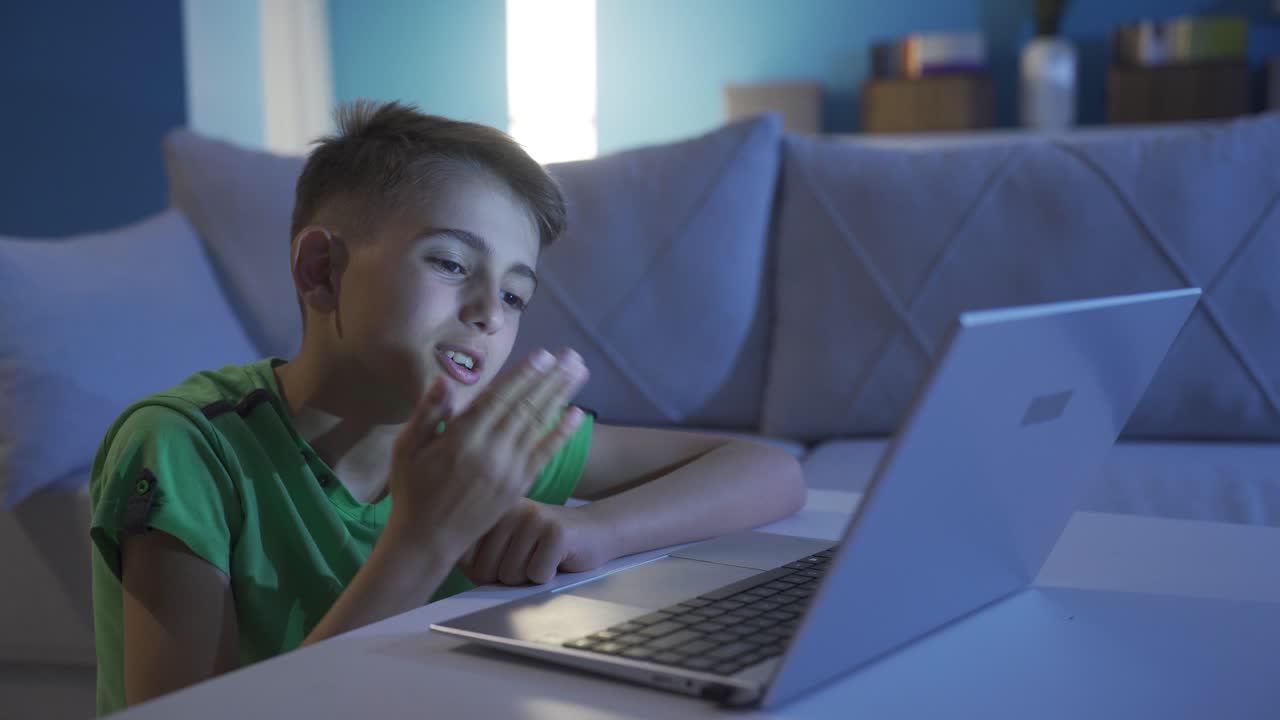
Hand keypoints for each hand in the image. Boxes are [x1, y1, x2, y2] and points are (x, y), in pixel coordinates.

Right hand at [383, 348, 589, 558]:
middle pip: (525, 406)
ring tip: (579, 372)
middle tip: (571, 355)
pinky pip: (544, 454)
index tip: (542, 355)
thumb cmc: (412, 491)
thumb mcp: (406, 449)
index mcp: (460, 438)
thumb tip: (443, 381)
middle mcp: (489, 451)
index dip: (522, 375)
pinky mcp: (517, 486)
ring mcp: (507, 470)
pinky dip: (562, 433)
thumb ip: (428, 413)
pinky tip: (577, 414)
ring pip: (539, 424)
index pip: (498, 398)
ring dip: (561, 396)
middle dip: (550, 378)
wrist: (427, 541)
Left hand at [460, 499, 615, 585]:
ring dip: (529, 577)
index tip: (504, 559)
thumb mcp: (506, 542)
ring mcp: (534, 517)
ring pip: (510, 575)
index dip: (483, 572)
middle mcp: (509, 507)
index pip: (464, 557)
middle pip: (486, 570)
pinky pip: (537, 575)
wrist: (595, 531)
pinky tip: (558, 559)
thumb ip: (477, 553)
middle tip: (528, 558)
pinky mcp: (556, 532)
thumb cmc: (543, 545)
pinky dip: (549, 576)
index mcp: (491, 509)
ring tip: (542, 556)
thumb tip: (455, 569)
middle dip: (507, 577)